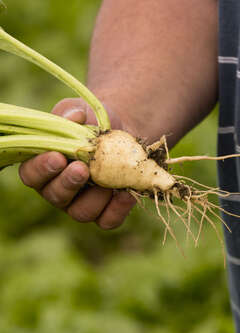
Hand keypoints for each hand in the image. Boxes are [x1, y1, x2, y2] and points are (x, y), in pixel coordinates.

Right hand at [19, 98, 135, 229]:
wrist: (121, 133)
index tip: (58, 157)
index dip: (42, 169)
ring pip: (81, 212)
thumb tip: (73, 117)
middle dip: (68, 183)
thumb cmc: (92, 123)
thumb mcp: (80, 111)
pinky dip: (117, 209)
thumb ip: (71, 112)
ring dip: (94, 198)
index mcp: (45, 167)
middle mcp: (59, 189)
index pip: (32, 174)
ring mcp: (81, 203)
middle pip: (55, 196)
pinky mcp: (105, 211)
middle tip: (82, 169)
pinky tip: (126, 193)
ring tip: (108, 180)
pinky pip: (107, 220)